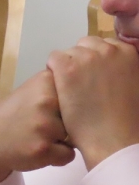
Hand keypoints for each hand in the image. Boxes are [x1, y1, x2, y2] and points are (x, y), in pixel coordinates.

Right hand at [0, 70, 73, 184]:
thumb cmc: (15, 115)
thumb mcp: (31, 91)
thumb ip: (56, 88)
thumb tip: (91, 90)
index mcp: (44, 82)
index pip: (78, 94)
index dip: (68, 105)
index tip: (53, 108)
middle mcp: (45, 100)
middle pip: (78, 116)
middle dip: (67, 124)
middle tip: (43, 124)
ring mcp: (45, 125)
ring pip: (75, 137)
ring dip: (62, 141)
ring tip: (40, 138)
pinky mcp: (44, 149)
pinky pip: (68, 155)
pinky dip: (57, 156)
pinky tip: (39, 149)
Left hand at [47, 36, 138, 170]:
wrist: (114, 140)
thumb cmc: (128, 120)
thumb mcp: (135, 86)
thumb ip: (124, 71)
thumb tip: (112, 69)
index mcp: (129, 54)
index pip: (105, 45)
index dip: (98, 62)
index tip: (96, 77)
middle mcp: (109, 50)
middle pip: (86, 45)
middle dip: (83, 61)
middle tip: (82, 84)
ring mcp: (87, 57)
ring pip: (69, 52)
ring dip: (68, 66)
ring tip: (72, 89)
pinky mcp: (66, 67)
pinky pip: (54, 59)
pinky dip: (54, 71)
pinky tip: (61, 88)